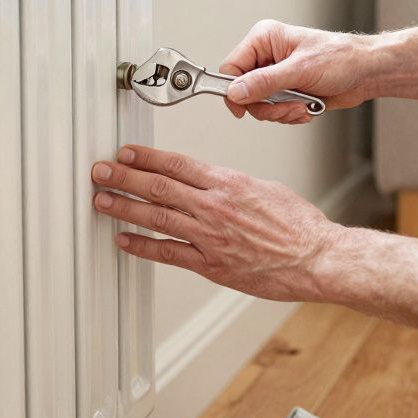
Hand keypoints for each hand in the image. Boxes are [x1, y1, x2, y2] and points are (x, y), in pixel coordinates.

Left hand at [91, 144, 339, 301]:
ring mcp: (210, 237)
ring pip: (157, 217)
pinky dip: (143, 246)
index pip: (177, 164)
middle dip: (124, 177)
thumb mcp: (265, 188)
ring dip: (124, 207)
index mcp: (228, 183)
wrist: (316, 258)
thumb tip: (211, 182)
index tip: (126, 152)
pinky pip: (169, 254)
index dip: (146, 157)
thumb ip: (233, 185)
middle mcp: (214, 207)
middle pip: (159, 187)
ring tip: (102, 200)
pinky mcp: (211, 265)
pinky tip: (125, 240)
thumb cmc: (299, 226)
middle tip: (101, 171)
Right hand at [220, 19, 376, 123]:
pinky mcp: (286, 90)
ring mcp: (276, 75)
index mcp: (264, 39)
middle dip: (266, 106)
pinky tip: (305, 109)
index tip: (241, 109)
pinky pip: (274, 111)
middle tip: (285, 107)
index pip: (231, 67)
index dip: (233, 91)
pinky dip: (289, 115)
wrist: (365, 73)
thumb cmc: (340, 58)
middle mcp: (267, 56)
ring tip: (301, 107)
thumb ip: (264, 82)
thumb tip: (235, 92)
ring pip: (259, 105)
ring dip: (280, 112)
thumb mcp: (299, 71)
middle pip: (244, 91)